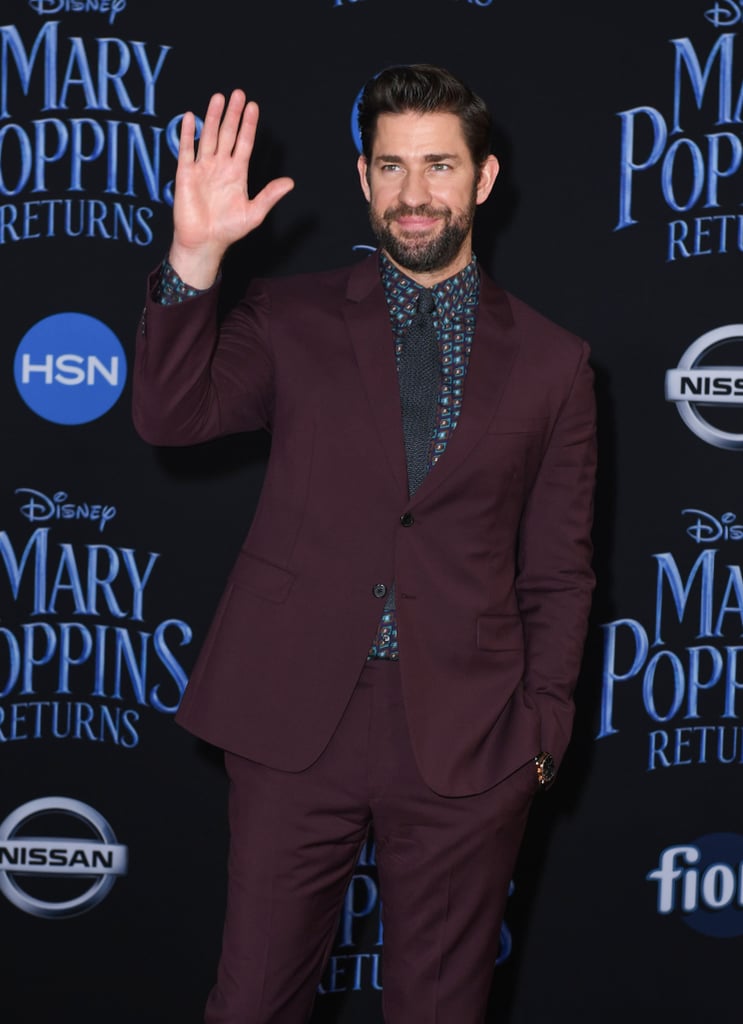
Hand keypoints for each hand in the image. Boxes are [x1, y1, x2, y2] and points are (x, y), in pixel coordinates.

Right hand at [169, 90, 294, 287]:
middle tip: (238, 93)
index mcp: (237, 173)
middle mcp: (220, 166)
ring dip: (213, 117)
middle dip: (233, 114)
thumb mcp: (254, 213)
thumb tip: (290, 183)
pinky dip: (188, 134)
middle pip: (227, 134)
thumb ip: (270, 196)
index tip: (253, 107)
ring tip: (219, 97)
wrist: (204, 242)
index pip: (244, 143)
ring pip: (209, 136)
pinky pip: (186, 150)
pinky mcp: (186, 174)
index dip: (248, 125)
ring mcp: (203, 168)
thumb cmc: (228, 230)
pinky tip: (191, 117)